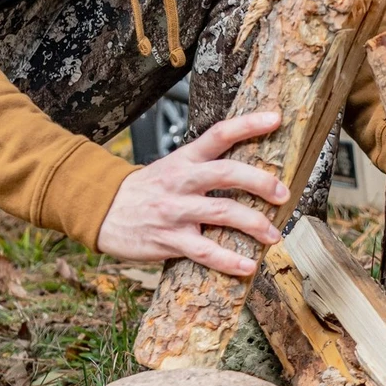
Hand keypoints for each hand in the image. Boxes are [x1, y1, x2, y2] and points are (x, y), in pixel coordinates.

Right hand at [96, 111, 288, 276]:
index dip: (248, 124)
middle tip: (283, 193)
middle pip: (226, 173)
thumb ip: (203, 166)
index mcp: (184, 159)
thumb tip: (247, 167)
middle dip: (260, 182)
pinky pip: (205, 251)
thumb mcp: (171, 166)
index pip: (218, 134)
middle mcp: (181, 181)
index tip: (276, 119)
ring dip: (254, 223)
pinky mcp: (169, 240)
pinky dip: (229, 260)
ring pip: (221, 213)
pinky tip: (248, 266)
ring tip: (273, 234)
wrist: (102, 210)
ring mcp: (175, 211)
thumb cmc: (144, 189)